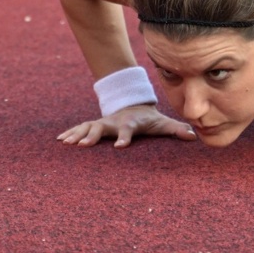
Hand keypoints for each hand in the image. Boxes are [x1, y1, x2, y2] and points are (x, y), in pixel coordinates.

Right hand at [57, 104, 197, 147]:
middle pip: (102, 128)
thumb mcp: (163, 123)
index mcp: (130, 123)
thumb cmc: (149, 119)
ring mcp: (103, 123)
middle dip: (92, 135)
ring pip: (88, 127)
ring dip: (77, 134)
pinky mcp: (95, 125)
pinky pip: (81, 128)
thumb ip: (177, 129)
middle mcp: (114, 122)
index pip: (128, 130)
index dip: (125, 138)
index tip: (121, 147)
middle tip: (82, 145)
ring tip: (66, 142)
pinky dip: (71, 133)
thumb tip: (194, 136)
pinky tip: (59, 140)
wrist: (134, 105)